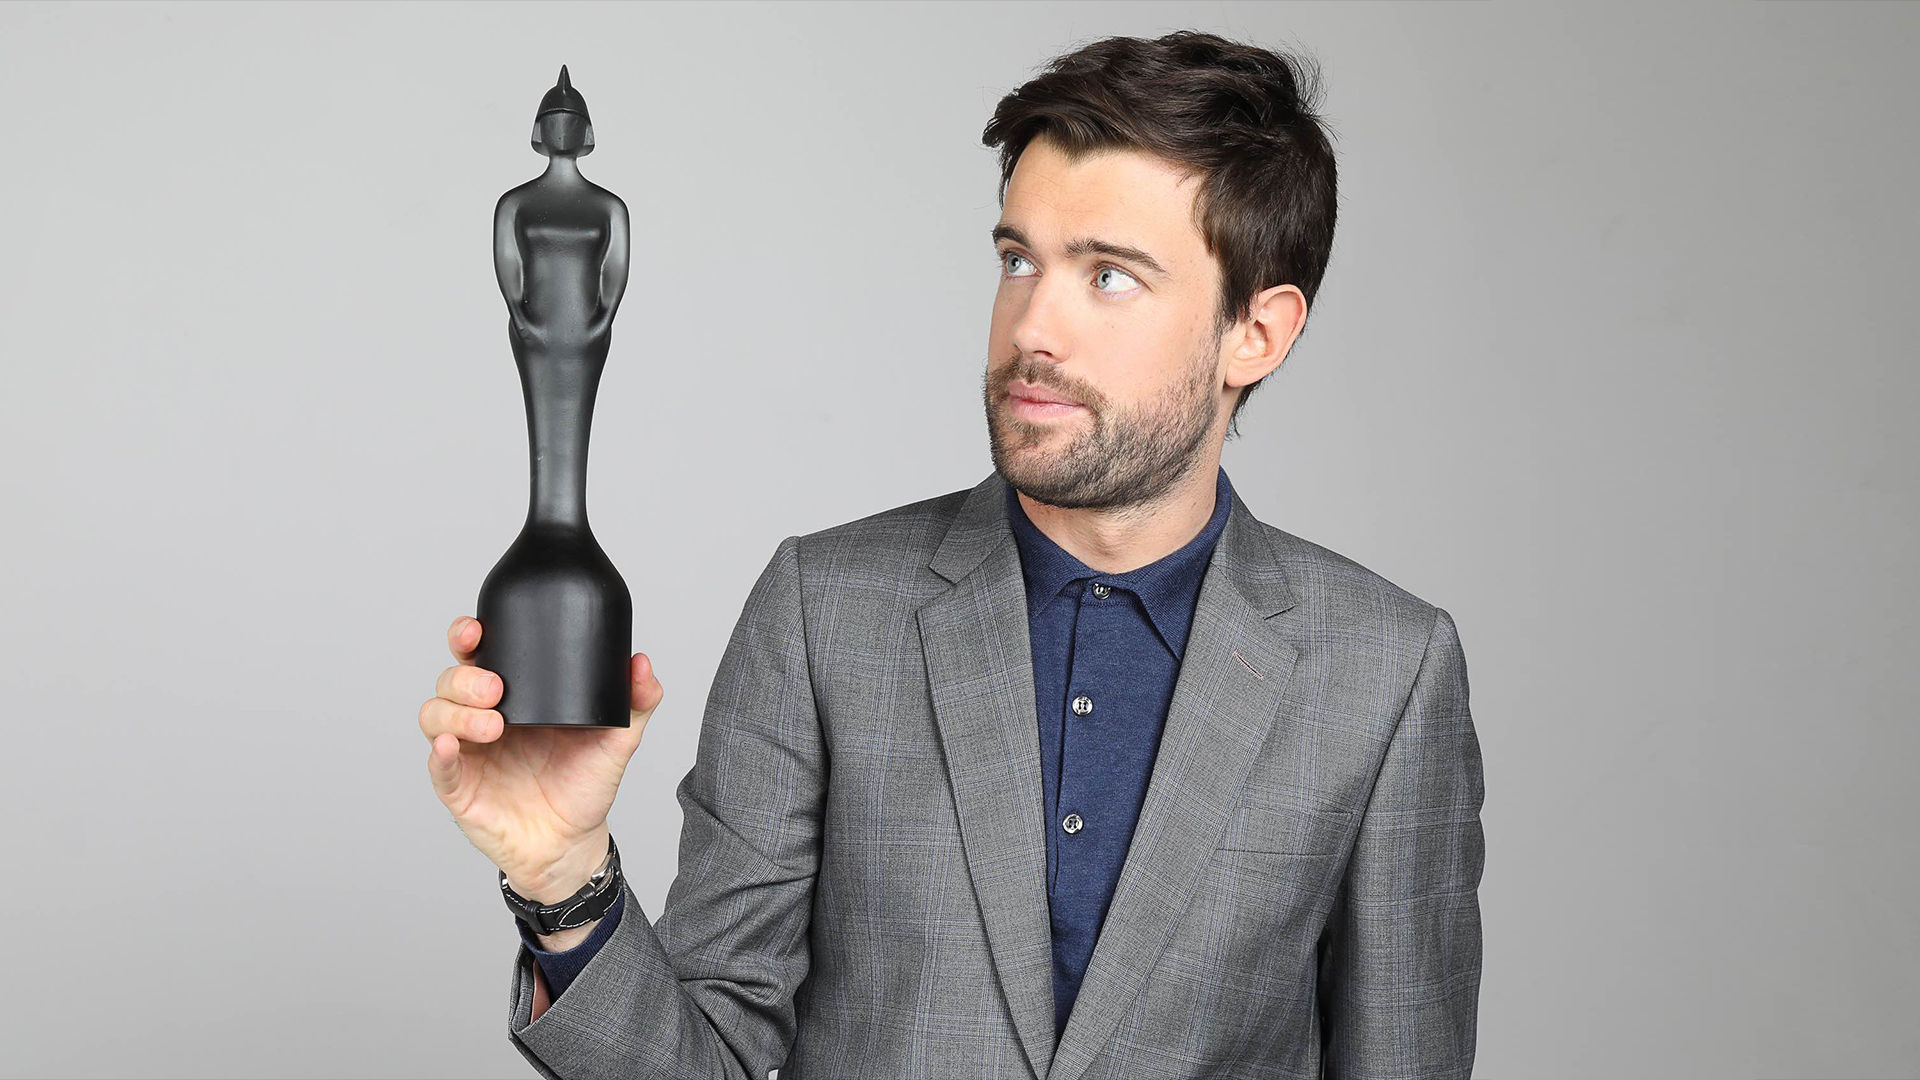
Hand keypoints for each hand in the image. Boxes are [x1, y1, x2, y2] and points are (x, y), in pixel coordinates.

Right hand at [420, 615, 663, 901]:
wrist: (574, 841)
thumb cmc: (584, 786)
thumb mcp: (617, 739)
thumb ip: (636, 701)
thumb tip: (642, 663)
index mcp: (514, 696)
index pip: (478, 655)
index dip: (467, 636)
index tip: (476, 630)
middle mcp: (482, 718)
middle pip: (450, 681)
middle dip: (466, 677)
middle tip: (497, 688)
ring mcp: (468, 753)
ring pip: (435, 717)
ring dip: (456, 713)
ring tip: (494, 725)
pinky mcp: (459, 789)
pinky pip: (438, 767)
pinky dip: (439, 754)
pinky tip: (452, 746)